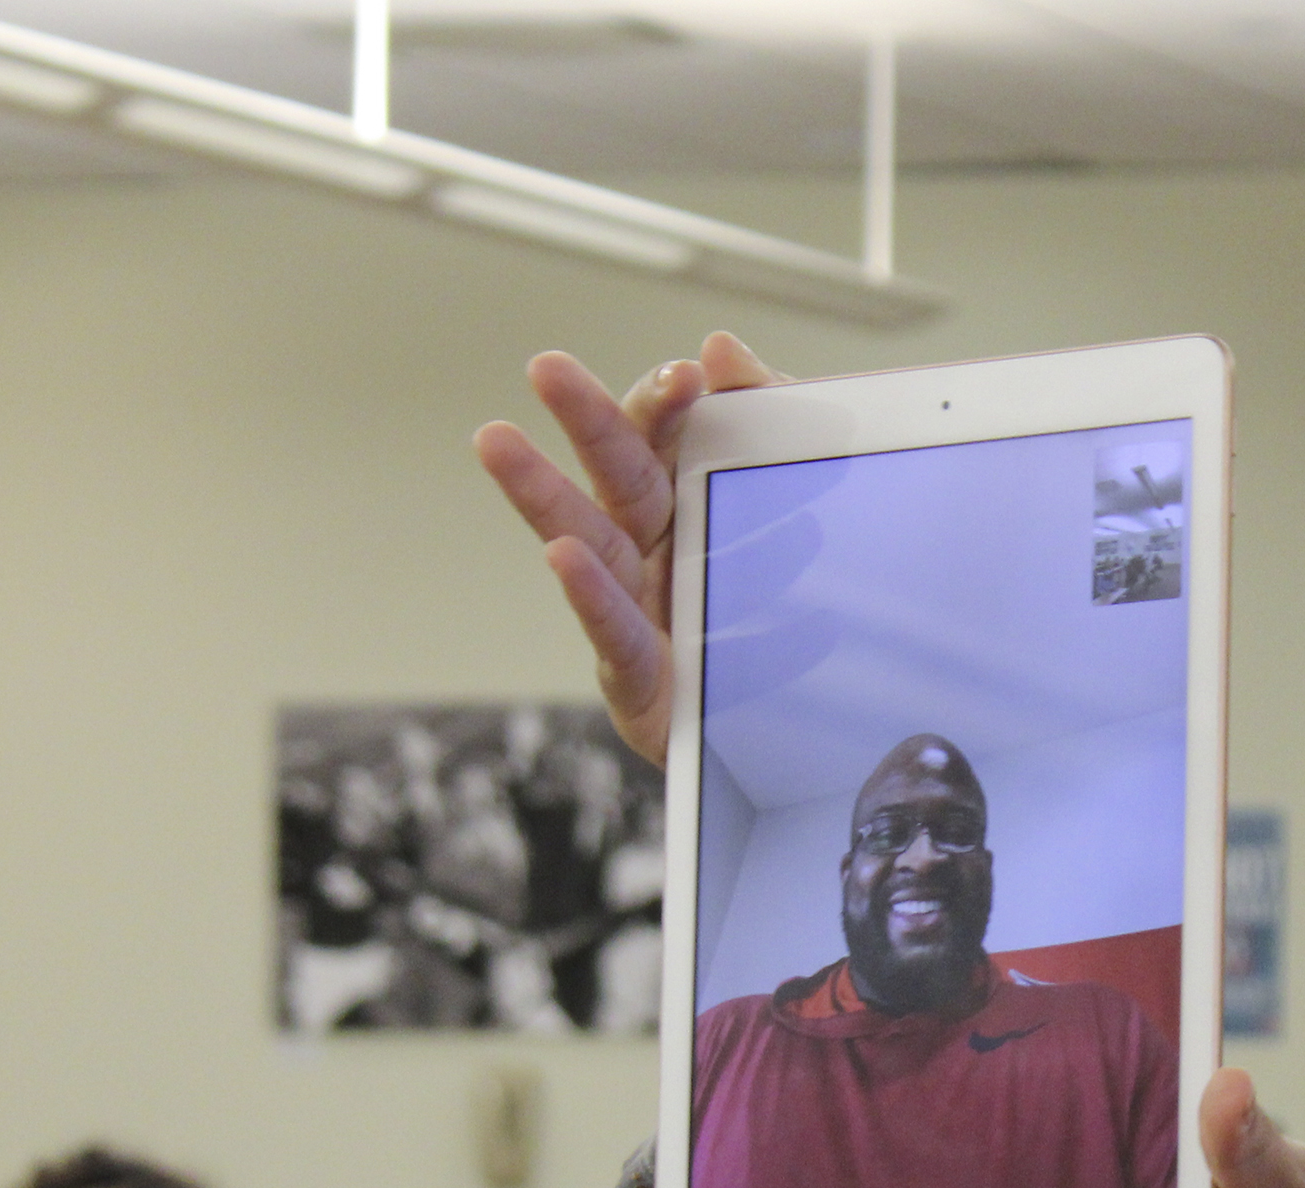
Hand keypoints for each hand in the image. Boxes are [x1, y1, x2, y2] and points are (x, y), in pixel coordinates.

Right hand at [474, 332, 786, 768]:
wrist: (807, 722)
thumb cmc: (783, 609)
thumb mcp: (798, 499)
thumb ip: (772, 419)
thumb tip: (723, 349)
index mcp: (687, 501)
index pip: (663, 435)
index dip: (668, 401)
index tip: (689, 375)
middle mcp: (652, 548)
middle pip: (616, 473)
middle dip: (585, 418)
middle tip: (548, 367)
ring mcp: (638, 609)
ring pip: (584, 543)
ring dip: (539, 492)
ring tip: (497, 442)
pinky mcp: (641, 679)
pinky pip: (614, 633)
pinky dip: (589, 595)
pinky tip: (563, 559)